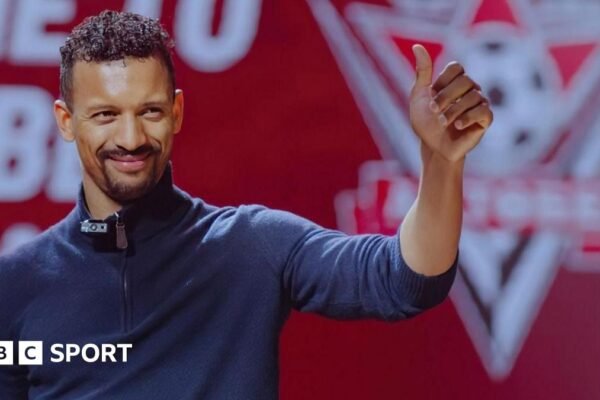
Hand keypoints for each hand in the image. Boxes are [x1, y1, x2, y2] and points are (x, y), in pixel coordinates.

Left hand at [409, 44, 492, 161]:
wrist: (433, 148)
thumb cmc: (426, 123)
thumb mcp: (419, 96)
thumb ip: (422, 72)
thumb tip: (417, 46)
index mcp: (455, 82)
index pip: (457, 67)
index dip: (443, 80)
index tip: (432, 94)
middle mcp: (470, 90)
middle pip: (465, 80)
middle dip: (446, 96)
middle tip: (434, 110)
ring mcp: (479, 104)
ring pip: (473, 96)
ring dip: (453, 110)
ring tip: (443, 123)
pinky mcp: (485, 119)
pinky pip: (483, 111)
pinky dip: (468, 117)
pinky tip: (456, 125)